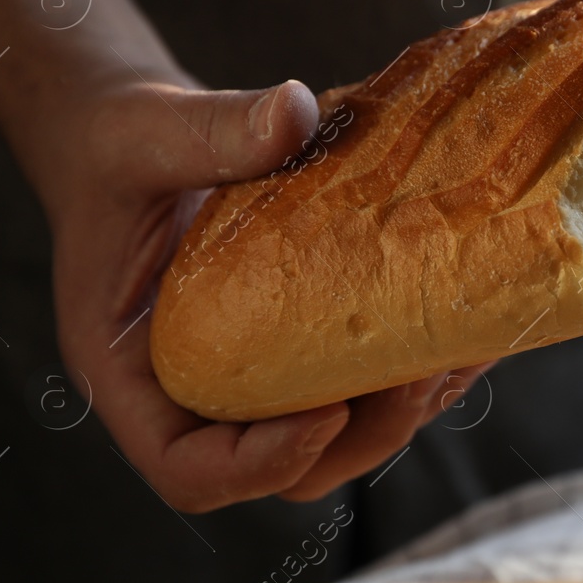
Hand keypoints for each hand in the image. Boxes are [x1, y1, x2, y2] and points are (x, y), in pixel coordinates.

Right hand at [49, 74, 490, 511]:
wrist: (136, 134)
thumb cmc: (117, 146)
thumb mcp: (147, 133)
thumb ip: (209, 131)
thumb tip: (295, 112)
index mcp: (132, 375)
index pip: (188, 470)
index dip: (258, 465)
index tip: (327, 414)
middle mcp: (197, 394)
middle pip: (282, 471)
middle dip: (358, 440)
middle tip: (414, 383)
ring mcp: (256, 375)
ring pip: (337, 435)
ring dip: (401, 410)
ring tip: (454, 354)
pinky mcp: (302, 342)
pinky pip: (360, 379)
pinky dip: (413, 364)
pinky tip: (465, 324)